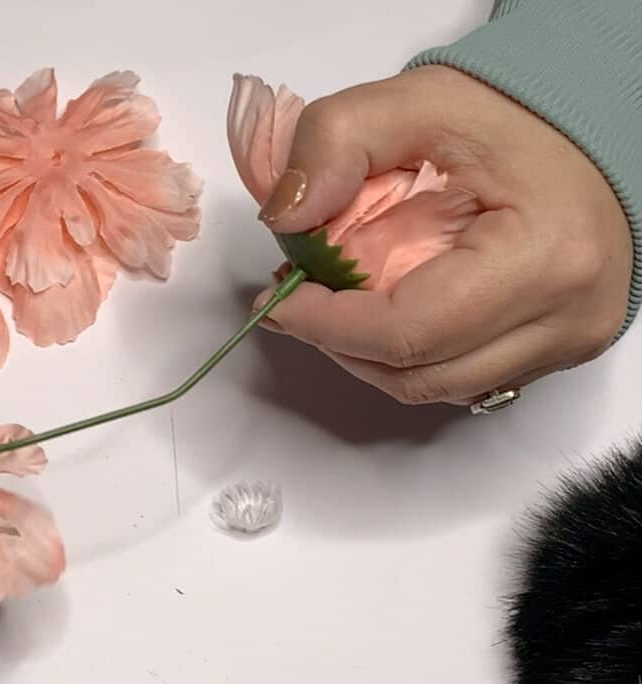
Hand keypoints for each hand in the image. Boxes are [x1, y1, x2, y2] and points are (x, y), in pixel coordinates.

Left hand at [253, 66, 633, 404]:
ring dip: (367, 355)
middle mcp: (566, 318)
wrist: (598, 124)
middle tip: (296, 297)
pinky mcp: (558, 348)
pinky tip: (379, 310)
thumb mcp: (417, 102)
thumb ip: (335, 143)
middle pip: (417, 375)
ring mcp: (567, 341)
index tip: (278, 297)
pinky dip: (407, 354)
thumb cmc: (517, 115)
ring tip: (332, 301)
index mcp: (541, 258)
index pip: (409, 332)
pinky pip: (463, 377)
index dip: (327, 326)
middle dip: (338, 343)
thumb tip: (286, 216)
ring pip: (436, 388)